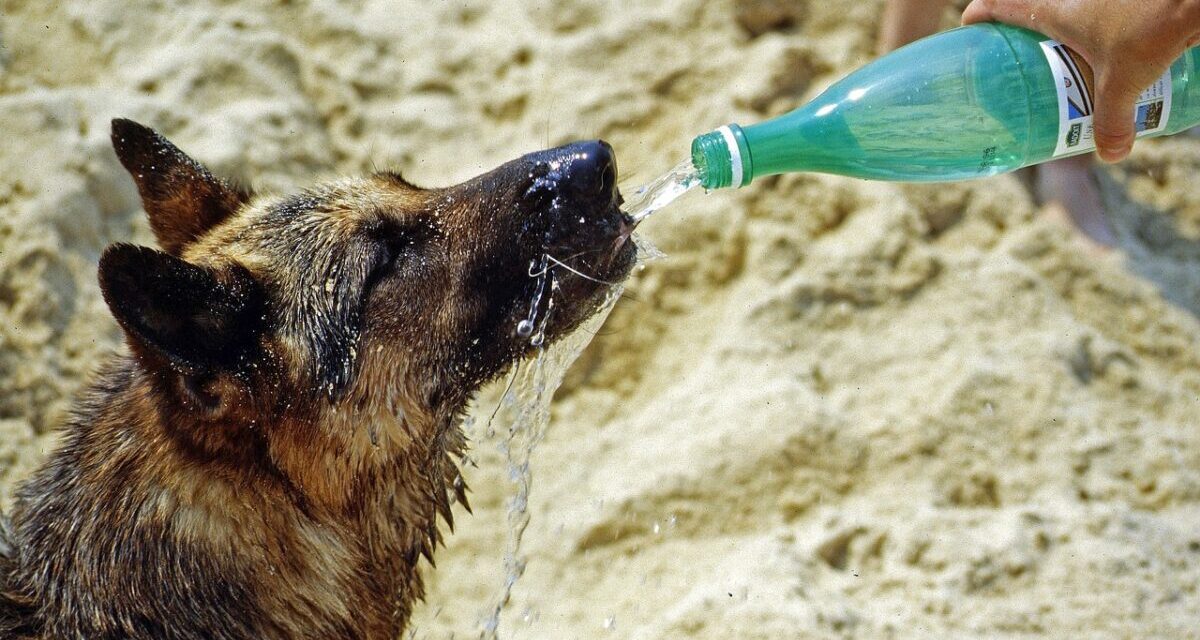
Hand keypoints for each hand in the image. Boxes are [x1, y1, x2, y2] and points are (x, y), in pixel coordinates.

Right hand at [962, 0, 1199, 161]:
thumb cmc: (1150, 25)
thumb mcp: (1126, 81)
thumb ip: (1112, 120)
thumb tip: (1112, 154)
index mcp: (1052, 9)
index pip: (998, 3)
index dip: (979, 15)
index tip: (970, 28)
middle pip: (1030, 5)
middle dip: (1021, 26)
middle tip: (1020, 54)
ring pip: (1065, 6)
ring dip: (1061, 24)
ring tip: (1065, 52)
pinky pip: (1096, 8)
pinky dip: (1094, 20)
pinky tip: (1110, 39)